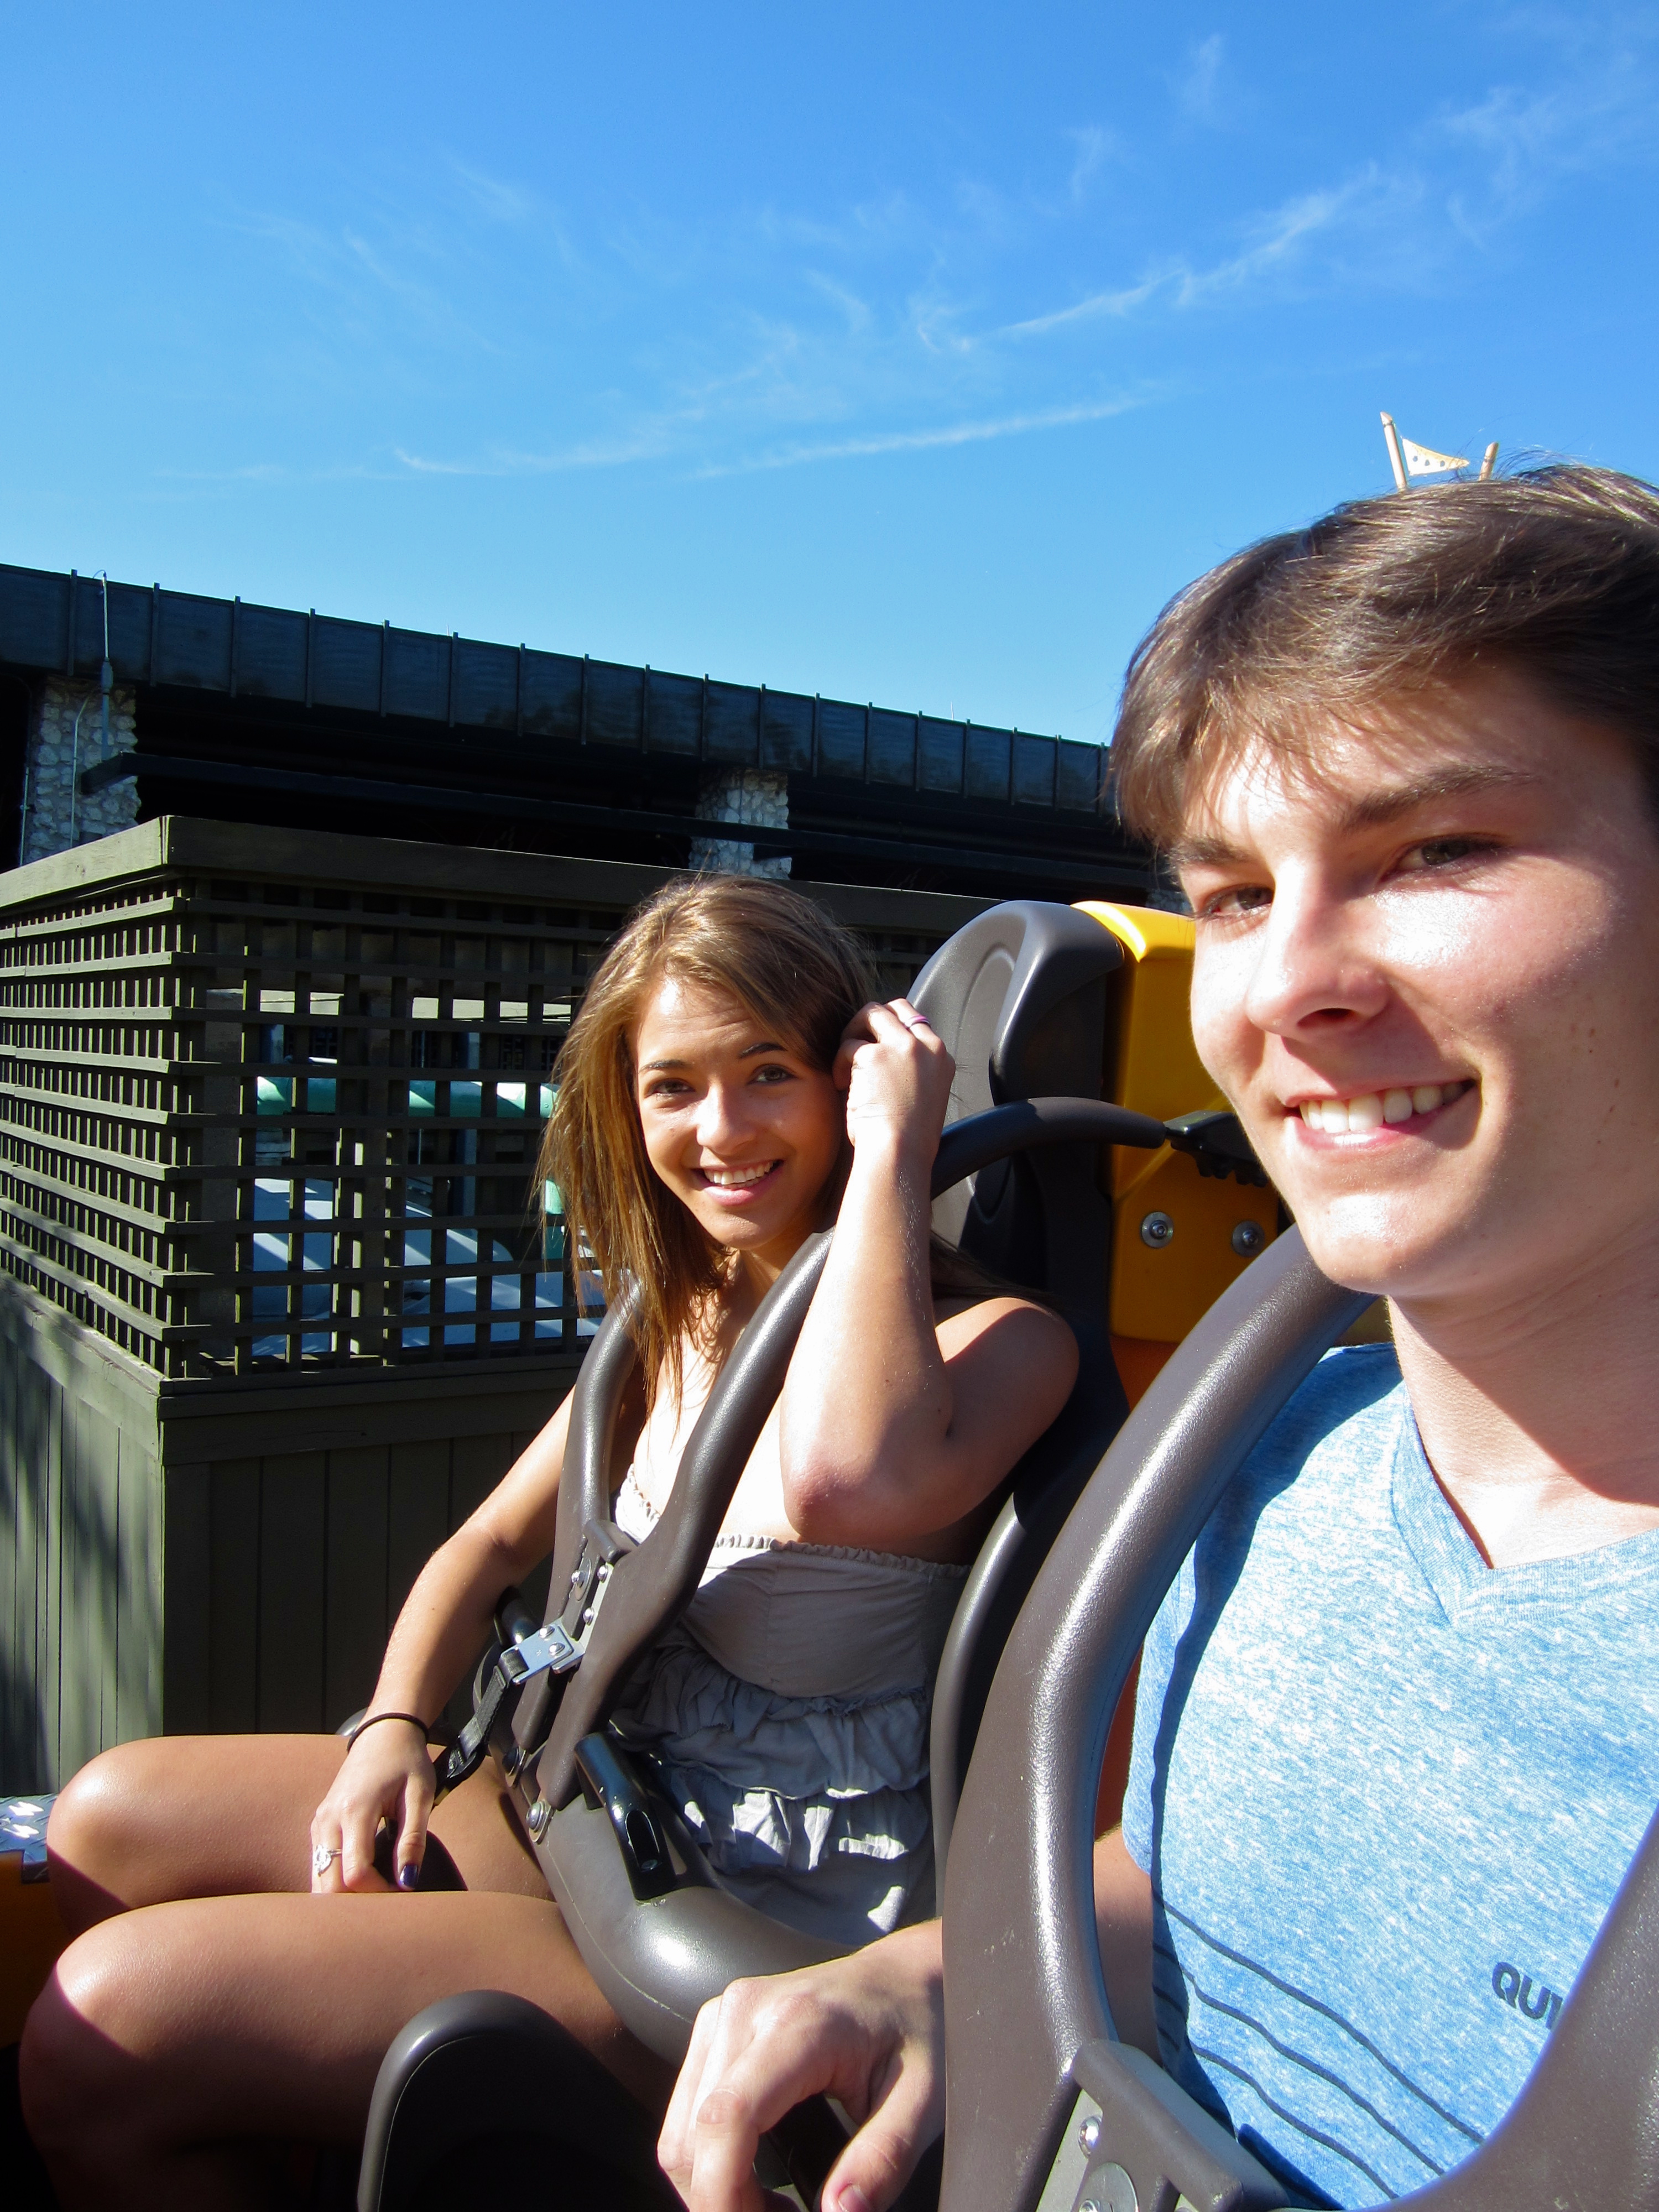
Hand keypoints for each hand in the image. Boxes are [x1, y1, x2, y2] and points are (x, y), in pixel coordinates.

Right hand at [308, 1718, 434, 1892]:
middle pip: (329, 1886)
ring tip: (376, 1892)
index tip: (403, 1888)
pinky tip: (361, 1882)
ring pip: (318, 1881)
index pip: (355, 1874)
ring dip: (344, 1896)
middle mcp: (328, 1820)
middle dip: (358, 1902)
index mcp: (354, 1810)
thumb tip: (407, 1882)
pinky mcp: (317, 1827)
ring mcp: (318, 1824)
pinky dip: (336, 1883)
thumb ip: (413, 1840)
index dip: (379, 1892)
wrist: (383, 1734)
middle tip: (388, 1898)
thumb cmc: (406, 1762)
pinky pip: (319, 1867)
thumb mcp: (420, 1796)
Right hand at [659, 1922, 944, 2211]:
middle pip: (693, 2135)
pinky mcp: (716, 2030)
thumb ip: (882, 2161)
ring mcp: (723, 2016)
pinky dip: (710, 2160)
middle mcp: (745, 2011)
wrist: (903, 1977)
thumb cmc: (919, 2029)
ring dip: (714, 2185)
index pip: (727, 2118)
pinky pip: (688, 2114)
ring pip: (681, 2132)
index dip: (725, 2193)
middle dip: (724, 2202)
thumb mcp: (923, 2100)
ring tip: (775, 2208)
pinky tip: (757, 2176)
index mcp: (798, 2023)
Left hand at [834, 1001, 954, 1168]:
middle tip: (857, 1047)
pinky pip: (849, 1045)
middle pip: (895, 1007)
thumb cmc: (907, 1140)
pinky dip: (840, 1063)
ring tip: (845, 1063)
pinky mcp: (875, 1055)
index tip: (877, 1051)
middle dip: (871, 1021)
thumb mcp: (923, 1098)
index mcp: (942, 1058)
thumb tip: (885, 1062)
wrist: (900, 1154)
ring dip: (852, 1033)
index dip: (892, 1032)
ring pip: (871, 1013)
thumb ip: (913, 1072)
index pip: (917, 1023)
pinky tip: (842, 1084)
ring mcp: (902, 1047)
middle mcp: (927, 1046)